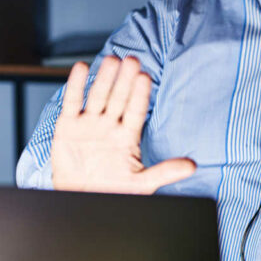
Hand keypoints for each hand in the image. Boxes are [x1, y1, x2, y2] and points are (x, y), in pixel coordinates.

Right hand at [50, 56, 195, 193]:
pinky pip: (72, 102)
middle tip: (132, 60)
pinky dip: (76, 85)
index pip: (136, 110)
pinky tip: (82, 68)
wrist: (79, 200)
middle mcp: (109, 125)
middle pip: (119, 98)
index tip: (145, 76)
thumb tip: (192, 166)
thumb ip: (165, 172)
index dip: (140, 94)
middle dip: (125, 80)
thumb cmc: (111, 191)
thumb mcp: (140, 184)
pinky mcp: (67, 125)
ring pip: (98, 96)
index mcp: (127, 136)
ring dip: (104, 78)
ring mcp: (89, 123)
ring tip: (112, 60)